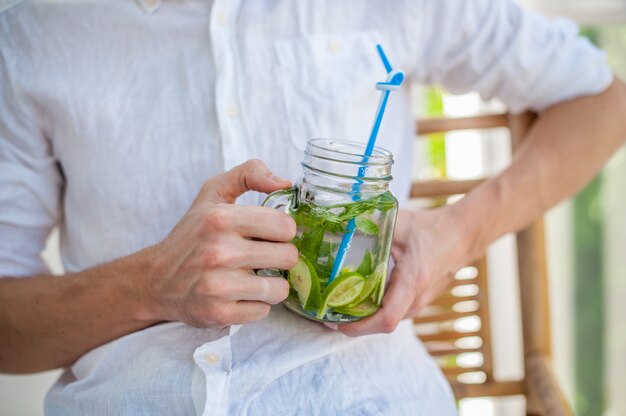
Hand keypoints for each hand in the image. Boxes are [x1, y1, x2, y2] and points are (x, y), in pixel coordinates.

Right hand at [139, 160, 298, 327]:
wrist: (156, 280)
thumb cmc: (192, 234)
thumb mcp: (213, 193)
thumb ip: (250, 173)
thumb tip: (285, 183)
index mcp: (220, 218)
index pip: (285, 226)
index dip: (282, 231)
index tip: (268, 234)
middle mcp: (218, 251)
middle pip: (288, 257)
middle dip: (279, 257)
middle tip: (261, 257)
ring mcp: (217, 285)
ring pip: (280, 288)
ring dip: (270, 284)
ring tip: (251, 277)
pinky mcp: (218, 313)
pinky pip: (263, 311)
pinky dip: (255, 305)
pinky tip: (238, 295)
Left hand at [334, 206, 471, 335]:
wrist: (462, 235)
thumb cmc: (432, 229)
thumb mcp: (399, 223)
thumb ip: (369, 223)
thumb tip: (337, 220)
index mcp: (411, 282)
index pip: (385, 320)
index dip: (357, 327)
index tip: (333, 321)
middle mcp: (414, 301)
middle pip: (378, 325)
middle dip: (349, 323)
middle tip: (322, 311)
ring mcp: (416, 304)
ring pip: (382, 320)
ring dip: (358, 317)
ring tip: (332, 305)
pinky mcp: (414, 302)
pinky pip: (389, 313)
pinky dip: (369, 310)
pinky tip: (352, 297)